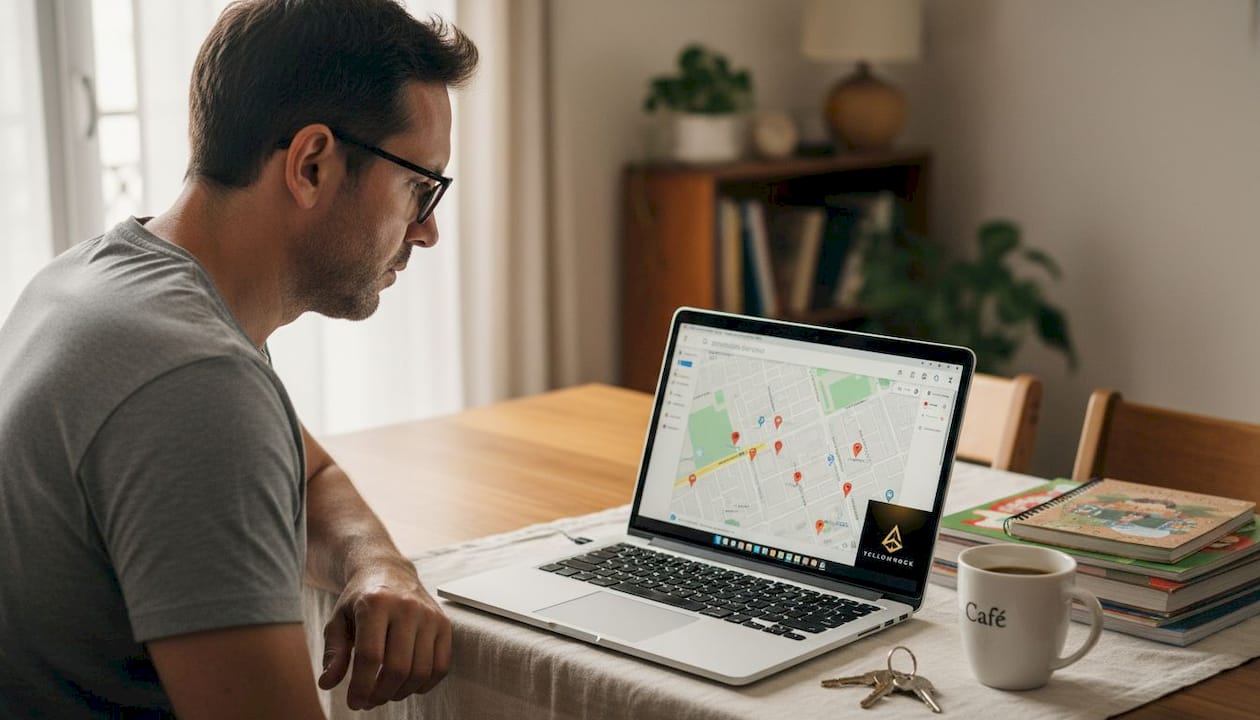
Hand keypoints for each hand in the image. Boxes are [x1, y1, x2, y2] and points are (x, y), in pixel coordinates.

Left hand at [317, 562, 451, 709]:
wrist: (389, 570)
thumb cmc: (360, 600)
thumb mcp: (338, 620)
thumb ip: (334, 652)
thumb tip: (328, 683)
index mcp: (375, 603)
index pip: (370, 656)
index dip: (361, 686)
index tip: (354, 702)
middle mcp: (406, 607)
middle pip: (397, 668)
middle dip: (381, 694)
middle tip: (368, 702)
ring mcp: (429, 615)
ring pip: (420, 671)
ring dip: (401, 693)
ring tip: (385, 694)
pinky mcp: (444, 623)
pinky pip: (440, 666)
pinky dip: (424, 685)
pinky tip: (407, 686)